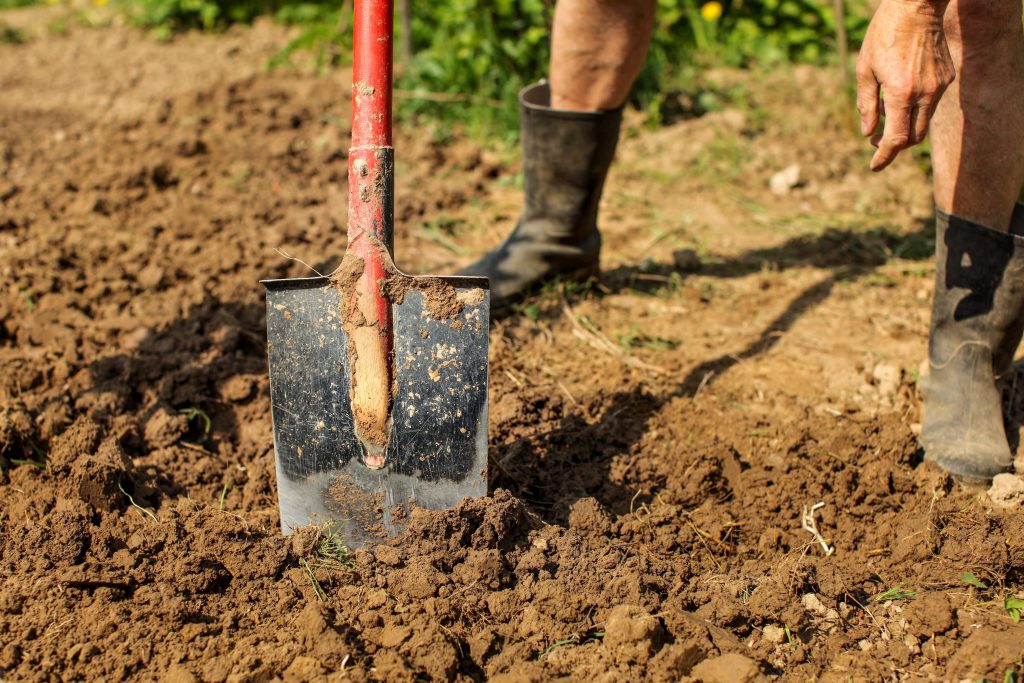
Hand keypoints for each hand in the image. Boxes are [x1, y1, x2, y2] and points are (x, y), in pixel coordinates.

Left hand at [856, 0, 955, 170]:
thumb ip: (866, 105)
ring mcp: (939, 86)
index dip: (884, 156)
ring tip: (883, 110)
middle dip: (894, 145)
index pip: (896, 139)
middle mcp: (925, 94)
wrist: (917, 7)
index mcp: (902, 94)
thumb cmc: (884, 35)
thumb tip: (868, 133)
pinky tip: (898, 93)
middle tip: (876, 139)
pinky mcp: (947, 78)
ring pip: (923, 121)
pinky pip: (930, 103)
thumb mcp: (865, 70)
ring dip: (903, 125)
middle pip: (913, 137)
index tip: (874, 166)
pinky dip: (914, 108)